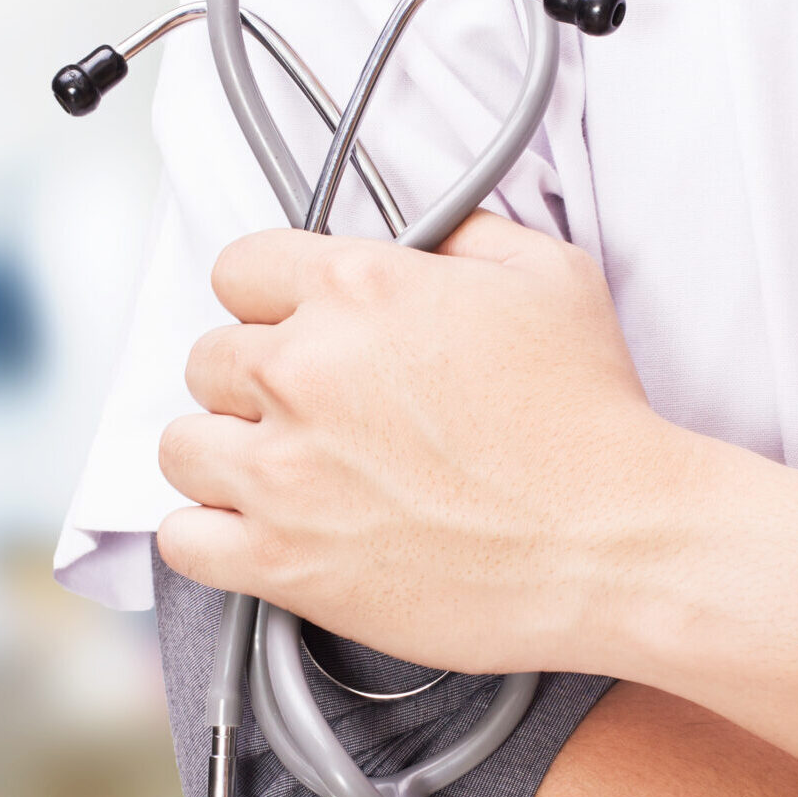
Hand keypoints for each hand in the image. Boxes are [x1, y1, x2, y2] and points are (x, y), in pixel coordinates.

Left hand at [156, 213, 696, 674]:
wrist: (614, 540)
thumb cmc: (591, 419)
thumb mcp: (554, 278)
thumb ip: (471, 235)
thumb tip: (431, 235)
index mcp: (361, 290)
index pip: (241, 267)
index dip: (272, 297)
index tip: (295, 325)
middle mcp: (306, 371)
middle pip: (210, 357)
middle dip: (257, 378)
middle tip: (315, 407)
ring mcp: (286, 471)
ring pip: (183, 444)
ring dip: (228, 452)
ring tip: (286, 469)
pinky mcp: (283, 561)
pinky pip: (183, 539)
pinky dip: (212, 534)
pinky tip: (263, 527)